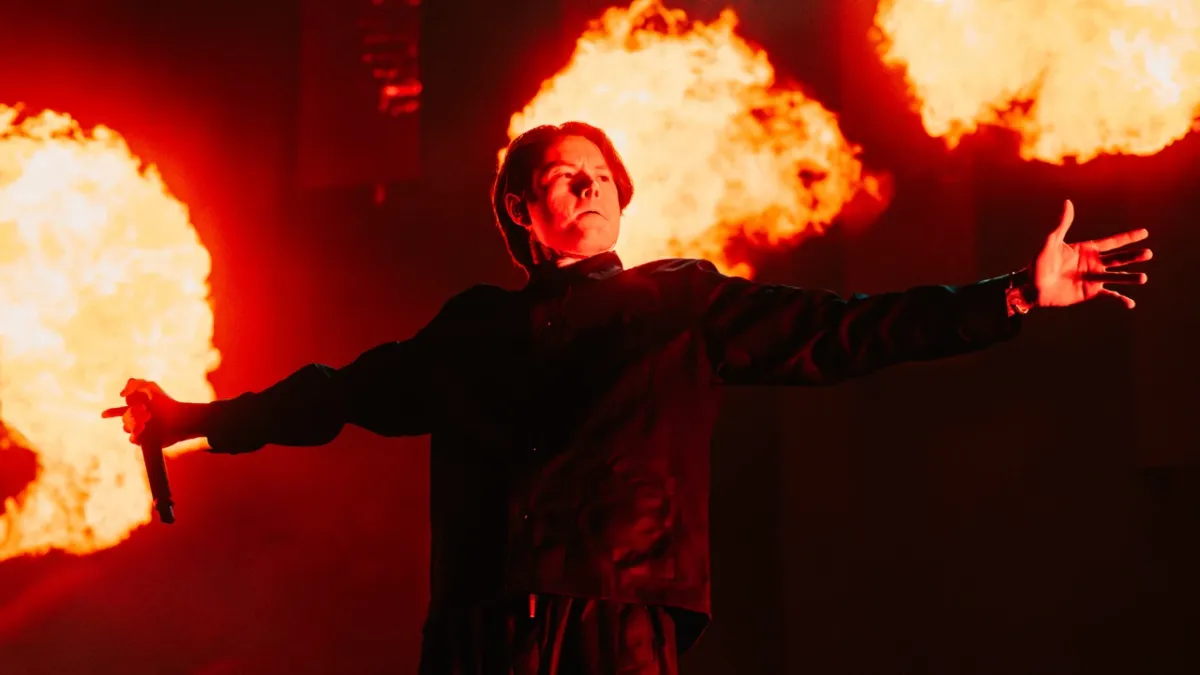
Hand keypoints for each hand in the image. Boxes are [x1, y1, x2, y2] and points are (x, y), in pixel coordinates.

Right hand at [101, 378, 185, 447]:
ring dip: (135, 422)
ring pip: (126, 428)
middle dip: (132, 413)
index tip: (103, 415)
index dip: (110, 413)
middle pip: (124, 418)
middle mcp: (138, 419)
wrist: (178, 418)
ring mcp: (142, 430)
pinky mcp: (146, 440)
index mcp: (138, 408)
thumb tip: (121, 395)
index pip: (120, 411)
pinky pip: (132, 438)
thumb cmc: (165, 402)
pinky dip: (136, 433)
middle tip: (146, 410)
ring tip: (147, 419)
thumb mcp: (150, 387)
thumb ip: (134, 384)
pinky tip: (143, 428)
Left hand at [1031, 200, 1150, 308]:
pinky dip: (1120, 299)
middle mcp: (1093, 263)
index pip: (1112, 242)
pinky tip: (1130, 303)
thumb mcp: (1051, 242)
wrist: (1033, 287)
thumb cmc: (1039, 264)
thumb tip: (1067, 202)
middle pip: (1119, 259)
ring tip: (1143, 278)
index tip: (1144, 232)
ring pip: (1117, 277)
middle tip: (1149, 254)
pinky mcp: (1090, 293)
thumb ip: (1062, 224)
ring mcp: (1093, 278)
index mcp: (1087, 250)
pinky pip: (1108, 296)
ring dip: (1130, 278)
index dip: (1128, 237)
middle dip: (1134, 256)